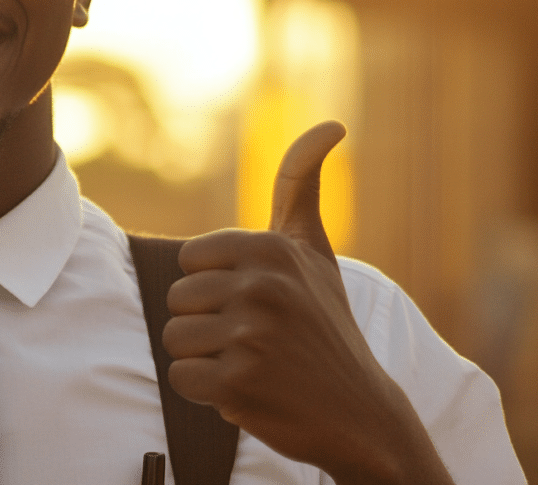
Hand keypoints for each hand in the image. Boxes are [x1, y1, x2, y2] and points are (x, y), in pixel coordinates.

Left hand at [161, 122, 451, 483]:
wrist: (362, 413)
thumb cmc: (326, 325)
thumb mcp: (316, 251)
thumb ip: (302, 185)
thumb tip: (331, 124)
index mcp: (272, 247)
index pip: (189, 259)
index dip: (215, 286)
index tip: (258, 303)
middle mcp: (262, 285)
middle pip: (178, 299)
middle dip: (209, 324)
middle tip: (258, 340)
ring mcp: (251, 334)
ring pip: (175, 339)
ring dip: (206, 358)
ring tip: (254, 364)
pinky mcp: (238, 382)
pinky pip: (182, 379)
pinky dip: (208, 393)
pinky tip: (250, 391)